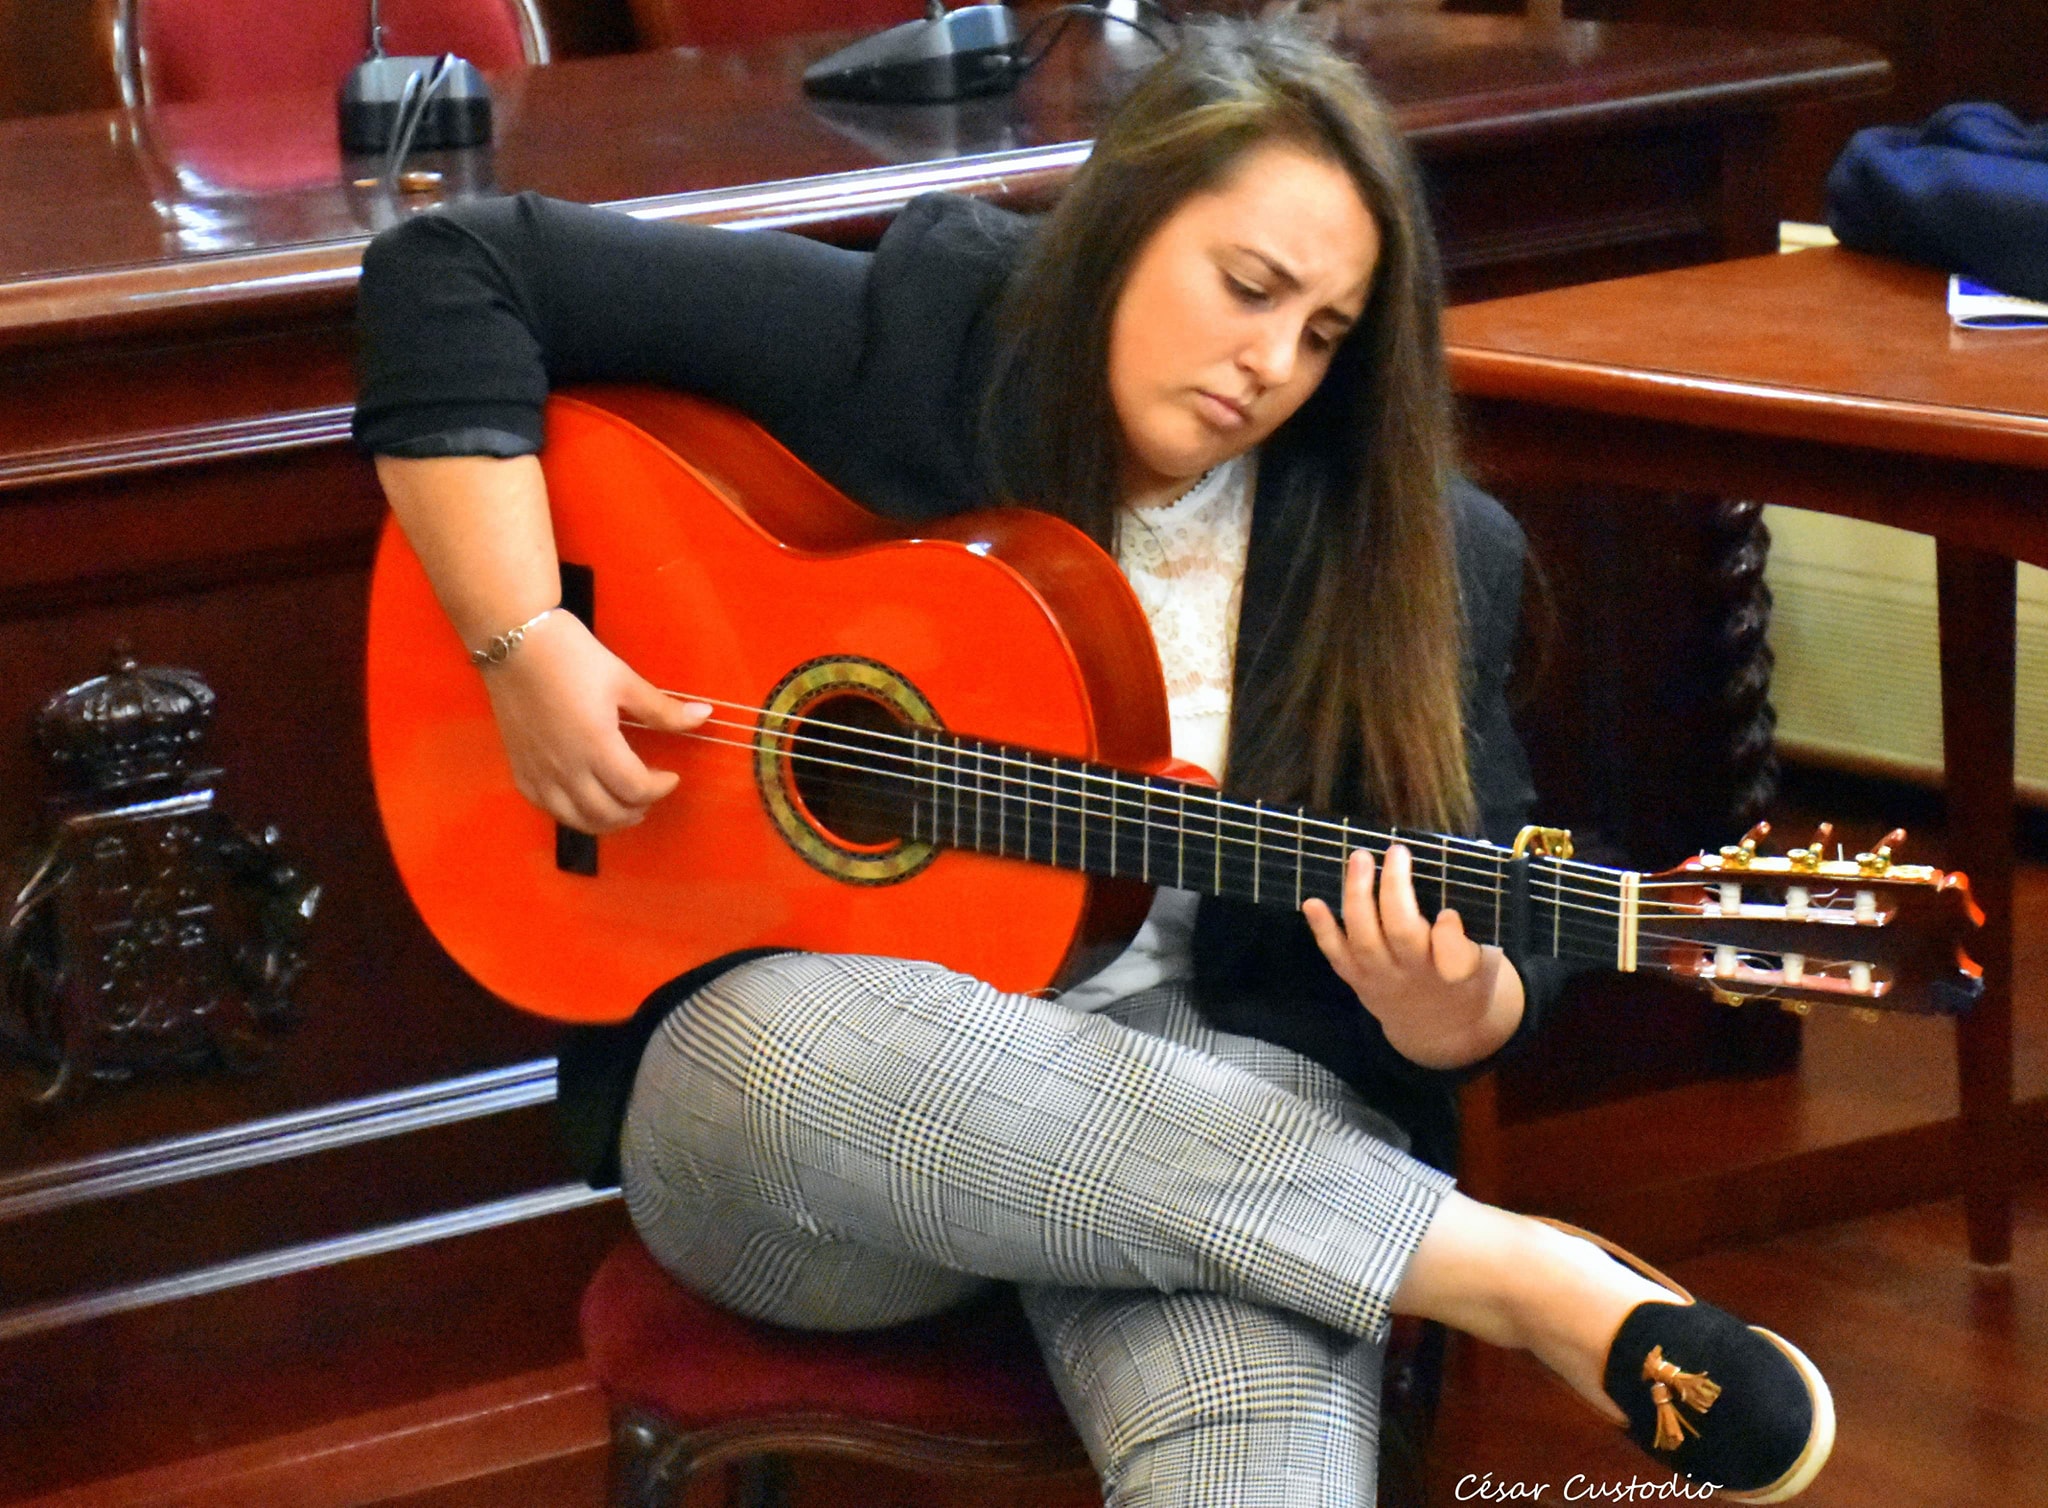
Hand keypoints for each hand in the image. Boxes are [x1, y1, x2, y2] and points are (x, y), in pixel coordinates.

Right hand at [479, 611, 709, 833]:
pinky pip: (547, 808)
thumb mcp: (624, 679)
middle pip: (608, 813)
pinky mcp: (520, 768)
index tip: (671, 776)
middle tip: (650, 795)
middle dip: (637, 810)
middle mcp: (565, 767)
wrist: (514, 640)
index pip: (636, 789)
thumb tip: (705, 716)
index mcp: (596, 745)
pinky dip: (572, 814)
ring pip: (577, 819)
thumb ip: (663, 709)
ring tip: (624, 807)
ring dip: (606, 821)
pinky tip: (584, 801)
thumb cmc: (571, 655)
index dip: (661, 789)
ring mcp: (539, 771)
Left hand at [1302, 844, 1524, 1070]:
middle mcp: (1415, 974)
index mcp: (1455, 971)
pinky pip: (1336, 955)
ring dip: (1358, 895)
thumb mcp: (1483, 966)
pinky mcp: (1357, 980)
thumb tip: (1451, 909)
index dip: (1449, 935)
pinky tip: (1312, 902)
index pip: (1455, 956)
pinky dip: (1322, 929)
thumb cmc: (1463, 981)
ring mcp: (1381, 977)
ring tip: (1360, 858)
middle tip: (1396, 851)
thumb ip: (1468, 941)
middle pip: (1401, 933)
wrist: (1437, 1029)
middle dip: (1395, 890)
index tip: (1448, 913)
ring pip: (1364, 938)